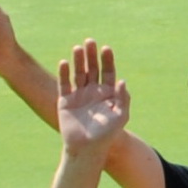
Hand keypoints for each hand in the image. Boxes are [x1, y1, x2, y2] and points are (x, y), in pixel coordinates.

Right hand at [54, 39, 129, 153]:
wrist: (87, 147)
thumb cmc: (107, 134)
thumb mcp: (120, 116)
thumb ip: (123, 98)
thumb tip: (123, 81)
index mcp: (108, 94)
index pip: (108, 72)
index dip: (107, 60)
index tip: (106, 48)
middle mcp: (93, 92)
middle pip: (93, 69)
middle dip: (92, 56)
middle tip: (90, 41)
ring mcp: (79, 95)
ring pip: (78, 73)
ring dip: (78, 60)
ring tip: (78, 48)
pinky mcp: (65, 100)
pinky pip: (64, 84)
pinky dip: (64, 73)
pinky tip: (64, 62)